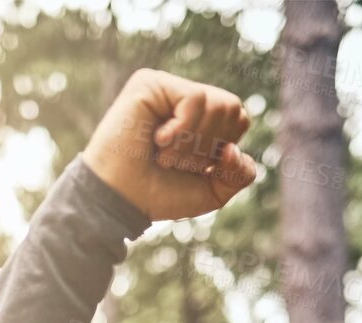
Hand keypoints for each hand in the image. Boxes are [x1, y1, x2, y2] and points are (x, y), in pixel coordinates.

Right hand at [80, 68, 258, 222]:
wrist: (122, 200)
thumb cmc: (159, 194)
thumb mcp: (212, 191)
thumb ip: (240, 174)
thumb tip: (234, 149)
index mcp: (198, 118)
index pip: (238, 118)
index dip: (224, 148)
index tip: (194, 168)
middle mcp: (182, 98)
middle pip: (232, 107)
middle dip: (209, 146)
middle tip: (175, 162)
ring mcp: (166, 88)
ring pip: (217, 103)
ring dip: (193, 143)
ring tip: (164, 155)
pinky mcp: (151, 83)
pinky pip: (195, 99)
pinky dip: (183, 130)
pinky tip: (158, 140)